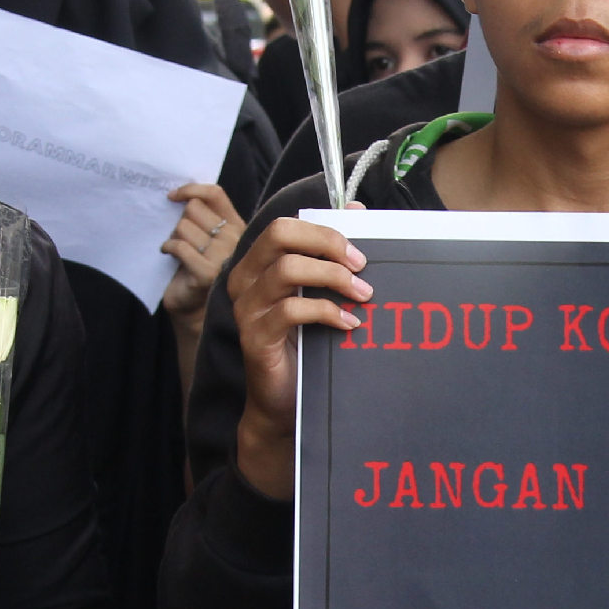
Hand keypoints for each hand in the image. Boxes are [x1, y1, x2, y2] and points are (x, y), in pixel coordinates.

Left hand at [159, 183, 244, 324]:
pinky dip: (168, 247)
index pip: (214, 193)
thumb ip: (200, 214)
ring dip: (172, 235)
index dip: (191, 189)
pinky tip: (168, 254)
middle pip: (194, 208)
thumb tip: (178, 193)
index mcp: (237, 225)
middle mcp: (235, 239)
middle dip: (179, 220)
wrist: (193, 307)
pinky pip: (179, 246)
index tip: (172, 196)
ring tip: (176, 249)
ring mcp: (223, 257)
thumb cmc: (195, 267)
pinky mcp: (207, 273)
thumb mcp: (203, 236)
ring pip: (184, 226)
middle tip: (179, 237)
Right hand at [224, 212, 372, 500]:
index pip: (283, 227)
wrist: (283, 401)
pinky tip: (349, 324)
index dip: (323, 232)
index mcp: (257, 265)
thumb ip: (331, 252)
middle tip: (361, 266)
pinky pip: (291, 311)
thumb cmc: (304, 344)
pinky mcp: (255, 337)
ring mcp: (246, 309)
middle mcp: (245, 281)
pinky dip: (326, 312)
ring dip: (333, 279)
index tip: (358, 252)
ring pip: (287, 270)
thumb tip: (355, 207)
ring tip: (363, 296)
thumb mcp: (319, 293)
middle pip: (279, 236)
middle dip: (326, 244)